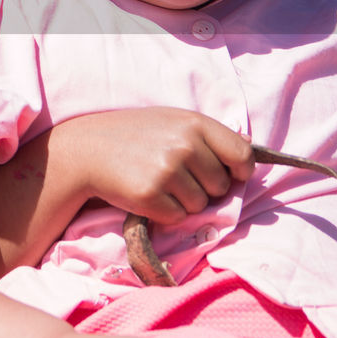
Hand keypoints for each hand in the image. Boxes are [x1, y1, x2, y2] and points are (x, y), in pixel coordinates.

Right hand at [56, 107, 253, 224]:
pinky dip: (165, 212)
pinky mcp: (150, 196)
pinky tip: (147, 194)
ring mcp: (167, 171)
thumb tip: (249, 146)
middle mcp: (184, 145)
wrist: (87, 149)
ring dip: (184, 201)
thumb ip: (208, 133)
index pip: (242, 155)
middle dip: (205, 187)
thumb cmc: (133, 133)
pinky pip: (177, 217)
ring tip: (159, 182)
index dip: (241, 171)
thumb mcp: (171, 120)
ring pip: (200, 205)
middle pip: (221, 186)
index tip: (232, 176)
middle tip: (177, 176)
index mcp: (194, 123)